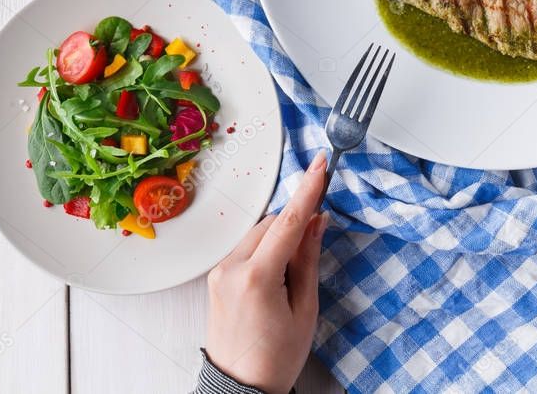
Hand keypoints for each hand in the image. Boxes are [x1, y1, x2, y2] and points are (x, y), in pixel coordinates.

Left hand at [204, 150, 328, 393]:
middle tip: (316, 236)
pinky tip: (276, 273)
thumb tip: (316, 221)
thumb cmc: (276, 357)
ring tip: (292, 274)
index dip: (308, 190)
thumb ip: (308, 258)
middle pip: (271, 224)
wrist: (240, 388)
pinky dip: (265, 249)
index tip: (320, 165)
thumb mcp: (304, 309)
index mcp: (257, 278)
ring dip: (279, 237)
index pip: (287, 222)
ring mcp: (219, 272)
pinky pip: (246, 248)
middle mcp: (231, 269)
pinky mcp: (216, 277)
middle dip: (295, 223)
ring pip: (258, 234)